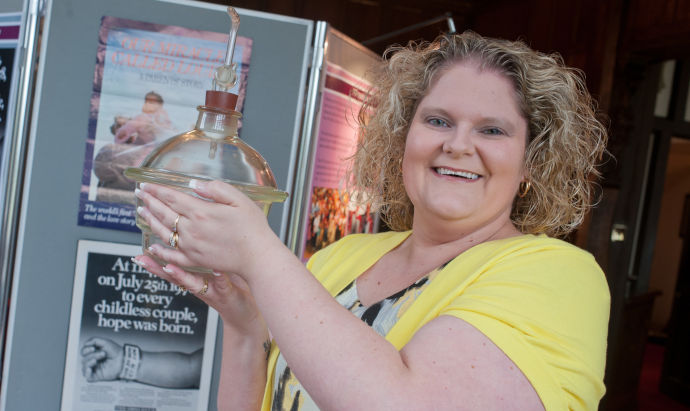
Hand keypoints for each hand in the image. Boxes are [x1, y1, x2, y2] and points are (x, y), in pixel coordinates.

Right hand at [80, 337, 122, 381]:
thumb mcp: (105, 342)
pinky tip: (90, 369)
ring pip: (84, 367)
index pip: (83, 352)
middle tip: (103, 354)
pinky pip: (87, 377)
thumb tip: (85, 344)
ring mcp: (95, 369)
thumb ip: (94, 340)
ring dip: (89, 362)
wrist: (123, 359)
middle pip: (84, 359)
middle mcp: (93, 361)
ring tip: (97, 360)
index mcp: (94, 353)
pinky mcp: (97, 376)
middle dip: (92, 355)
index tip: (93, 348)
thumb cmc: (116, 351)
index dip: (85, 350)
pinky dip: (86, 373)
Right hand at [131, 256, 266, 338]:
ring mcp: (211, 290)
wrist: (246, 315)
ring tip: (169, 267)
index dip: (154, 261)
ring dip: (180, 275)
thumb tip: (197, 236)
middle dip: (157, 268)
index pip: (170, 268)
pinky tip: (217, 272)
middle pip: (174, 276)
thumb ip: (205, 258)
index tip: (138, 253)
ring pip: (192, 283)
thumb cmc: (232, 289)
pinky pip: (222, 285)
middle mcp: (198, 285)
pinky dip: (219, 279)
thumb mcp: (215, 271)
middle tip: (142, 259)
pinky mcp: (226, 294)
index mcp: (194, 277)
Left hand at [135, 180, 279, 276]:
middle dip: (149, 201)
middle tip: (139, 193)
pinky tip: (152, 246)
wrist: (257, 257)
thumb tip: (195, 185)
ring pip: (164, 232)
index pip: (172, 198)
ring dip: (151, 220)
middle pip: (164, 213)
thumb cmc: (252, 228)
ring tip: (142, 211)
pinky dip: (160, 251)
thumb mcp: (239, 199)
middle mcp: (191, 230)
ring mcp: (191, 247)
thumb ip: (216, 189)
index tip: (146, 184)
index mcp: (201, 212)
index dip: (157, 190)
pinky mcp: (195, 260)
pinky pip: (172, 256)